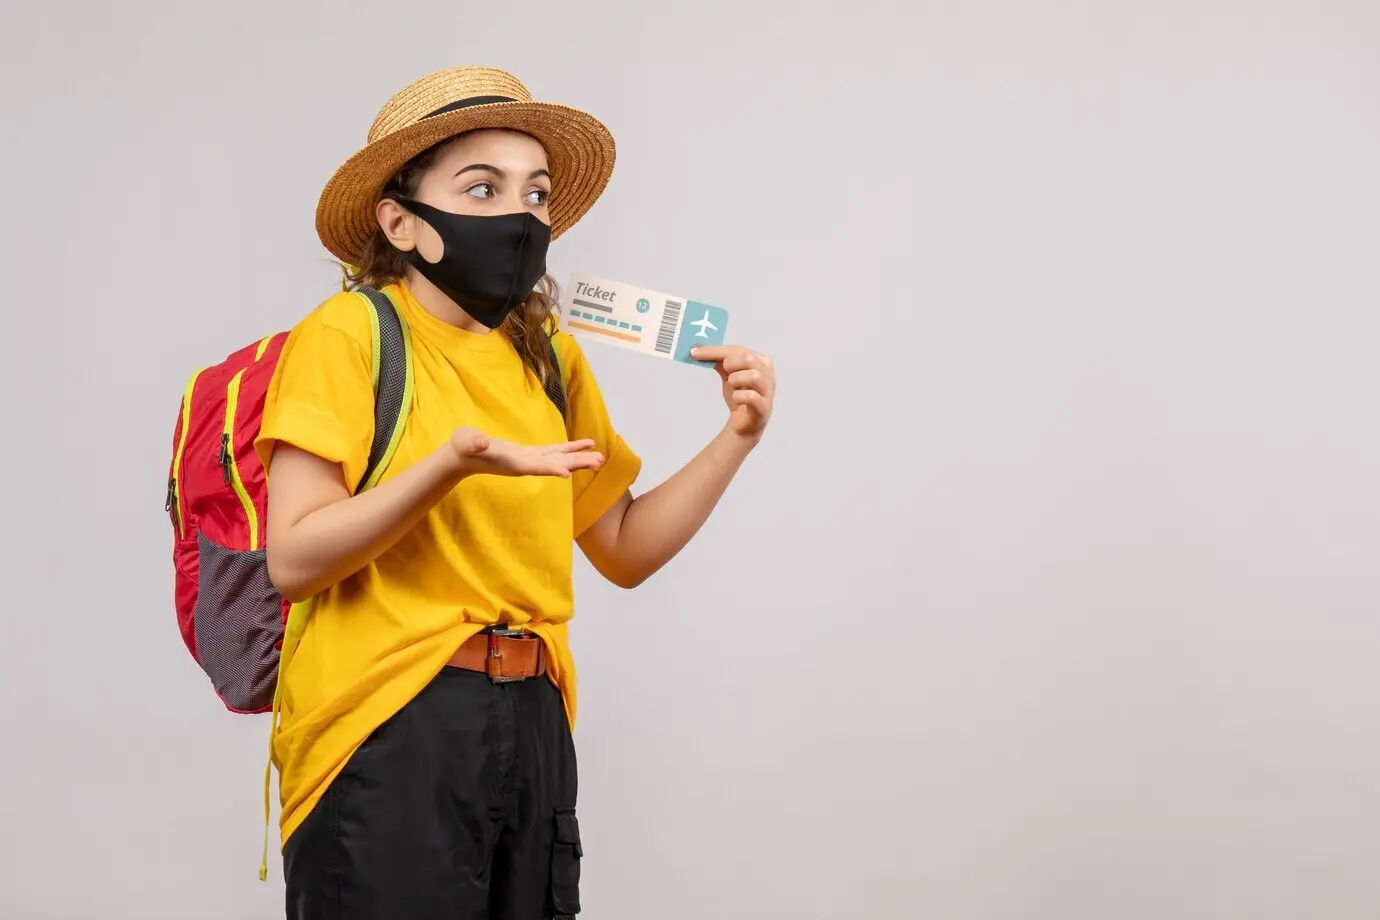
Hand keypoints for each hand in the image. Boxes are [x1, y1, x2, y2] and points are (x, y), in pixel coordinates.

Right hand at [449, 428, 604, 478]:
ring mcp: (528, 460)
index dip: (549, 469)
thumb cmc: (463, 447)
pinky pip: (554, 452)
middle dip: (576, 464)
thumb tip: (480, 442)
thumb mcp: (466, 442)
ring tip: (600, 458)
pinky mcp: (529, 454)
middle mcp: (524, 464)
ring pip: (558, 459)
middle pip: (554, 465)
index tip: (566, 474)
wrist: (462, 456)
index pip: (532, 467)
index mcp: (511, 462)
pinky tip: (584, 446)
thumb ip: (473, 442)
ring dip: (579, 458)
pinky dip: (570, 450)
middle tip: (599, 462)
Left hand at [690, 345, 775, 442]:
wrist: (744, 423)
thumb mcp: (728, 374)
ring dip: (736, 380)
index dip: (715, 350)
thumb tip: (696, 350)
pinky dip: (739, 396)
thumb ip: (717, 361)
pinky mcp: (764, 407)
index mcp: (761, 361)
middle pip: (748, 359)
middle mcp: (768, 374)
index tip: (695, 352)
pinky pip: (752, 397)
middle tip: (724, 371)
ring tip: (732, 386)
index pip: (738, 350)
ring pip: (754, 376)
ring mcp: (767, 391)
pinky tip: (736, 399)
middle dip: (731, 363)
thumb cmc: (739, 395)